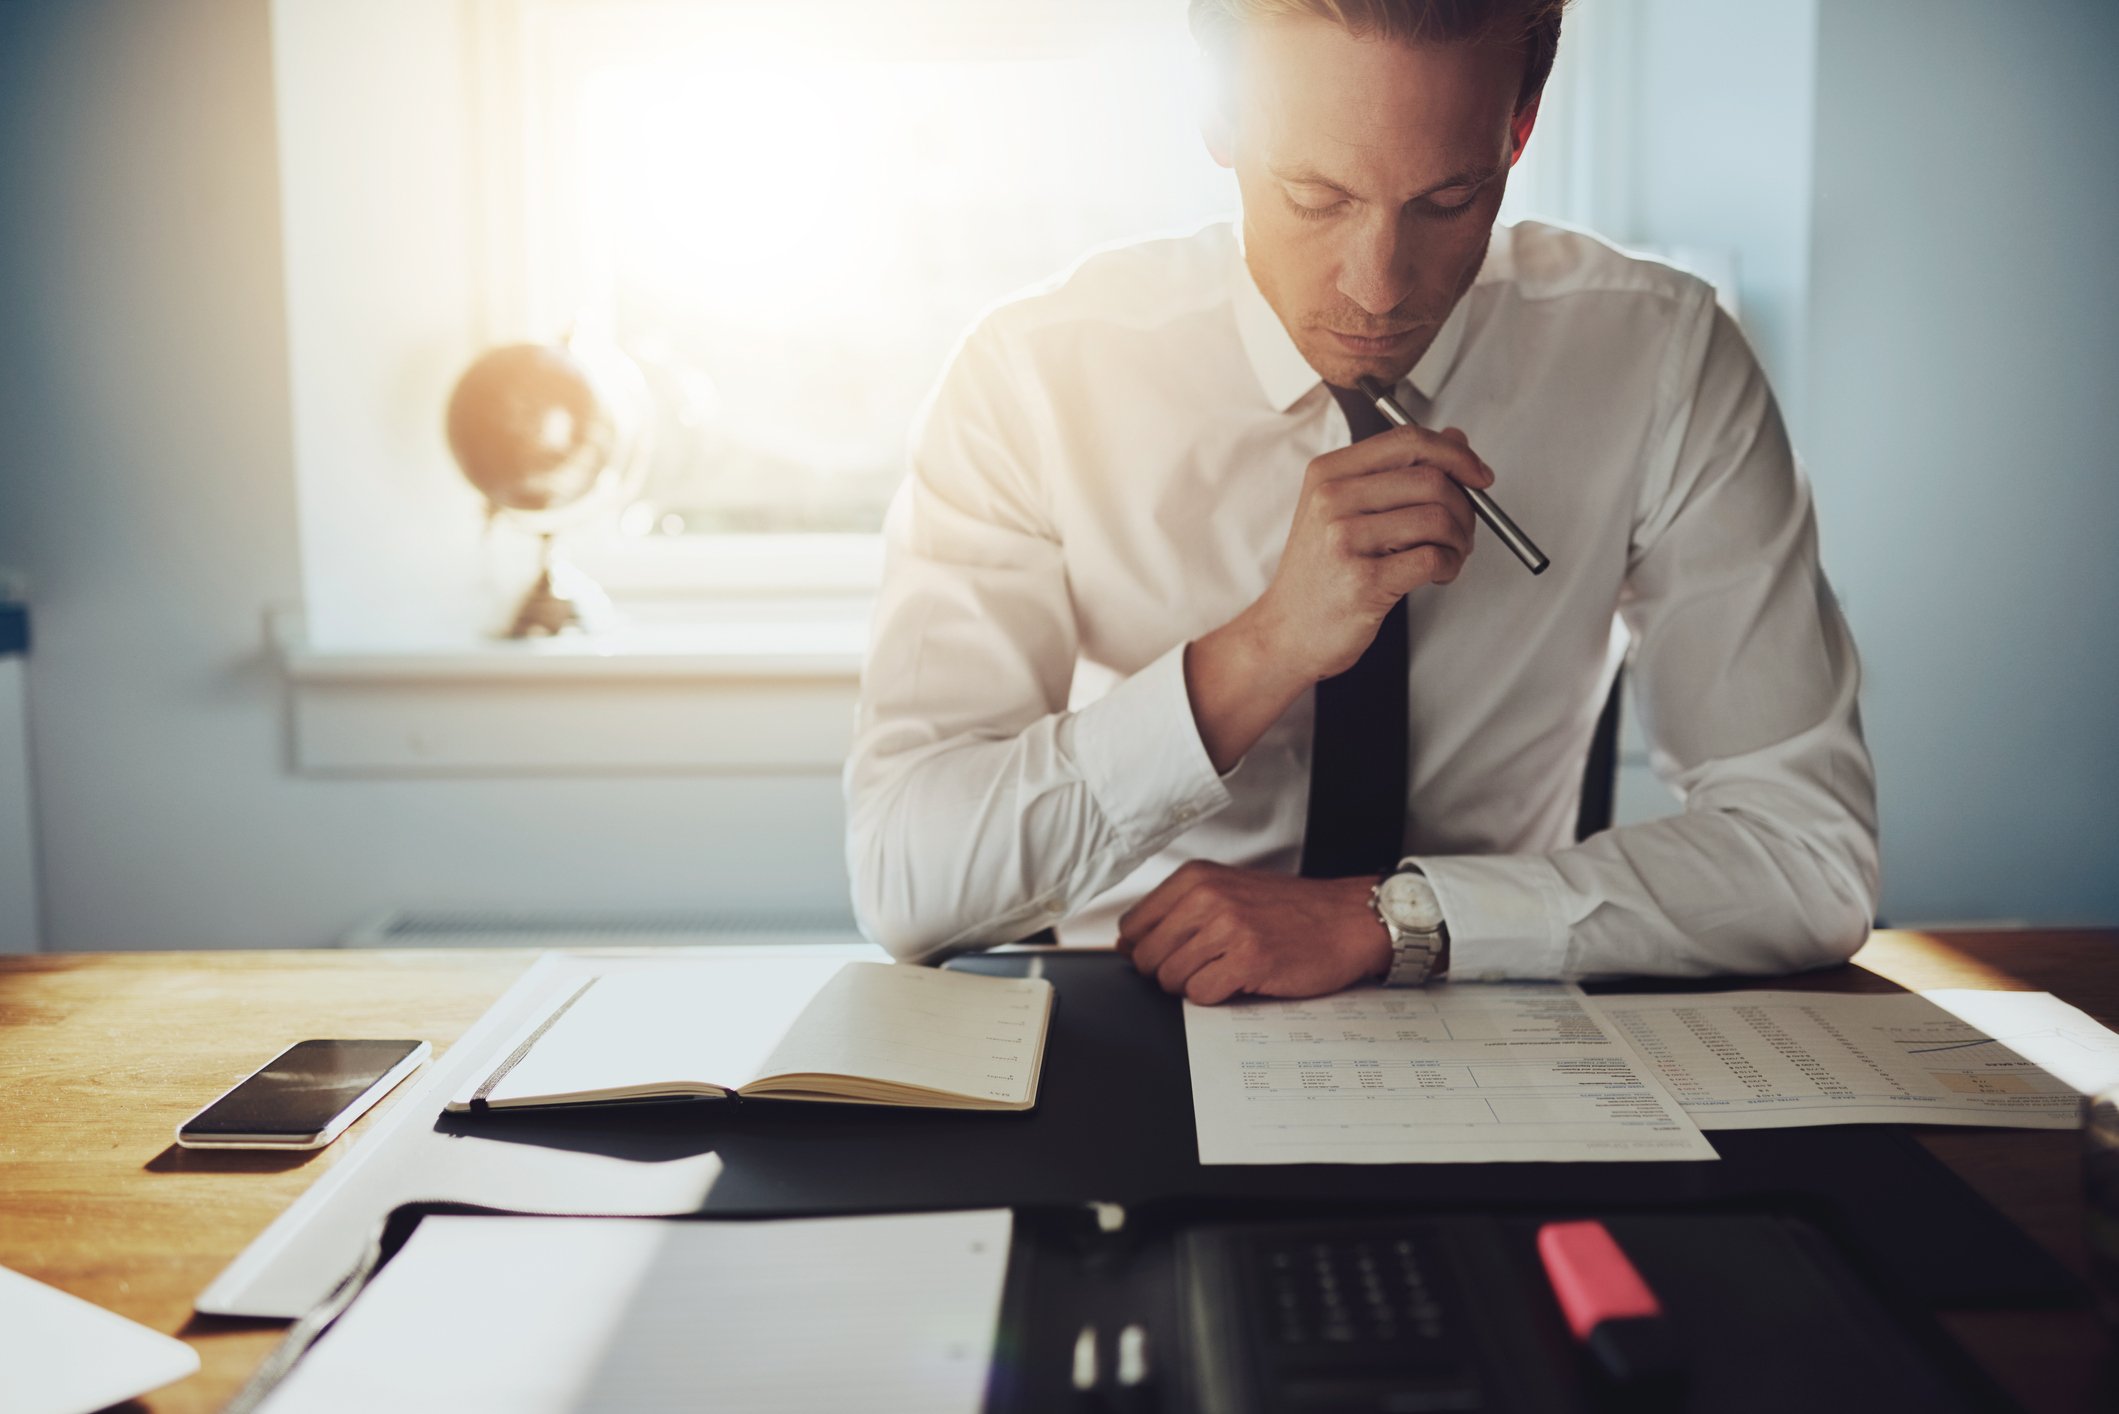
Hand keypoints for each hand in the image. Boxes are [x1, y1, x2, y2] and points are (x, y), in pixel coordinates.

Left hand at [1115, 861, 1389, 1004]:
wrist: (1348, 919)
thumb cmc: (1290, 910)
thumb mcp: (1227, 891)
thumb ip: (1178, 911)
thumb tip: (1128, 945)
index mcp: (1195, 877)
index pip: (1133, 926)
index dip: (1146, 950)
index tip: (1170, 955)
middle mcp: (1207, 897)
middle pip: (1147, 956)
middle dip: (1167, 973)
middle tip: (1203, 967)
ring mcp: (1227, 928)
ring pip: (1170, 978)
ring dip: (1194, 985)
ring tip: (1226, 971)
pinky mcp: (1248, 959)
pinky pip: (1201, 994)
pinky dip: (1216, 996)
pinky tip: (1240, 981)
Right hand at [1181, 425, 1494, 772]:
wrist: (1285, 632)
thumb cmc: (1318, 574)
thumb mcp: (1344, 509)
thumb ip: (1398, 471)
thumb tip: (1454, 439)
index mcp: (1328, 473)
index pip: (1408, 441)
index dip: (1455, 454)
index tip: (1478, 475)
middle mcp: (1332, 500)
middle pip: (1430, 479)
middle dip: (1465, 506)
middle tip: (1463, 529)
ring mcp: (1345, 540)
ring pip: (1437, 518)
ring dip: (1459, 539)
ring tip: (1449, 555)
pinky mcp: (1364, 581)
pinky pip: (1432, 558)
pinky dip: (1449, 565)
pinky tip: (1438, 573)